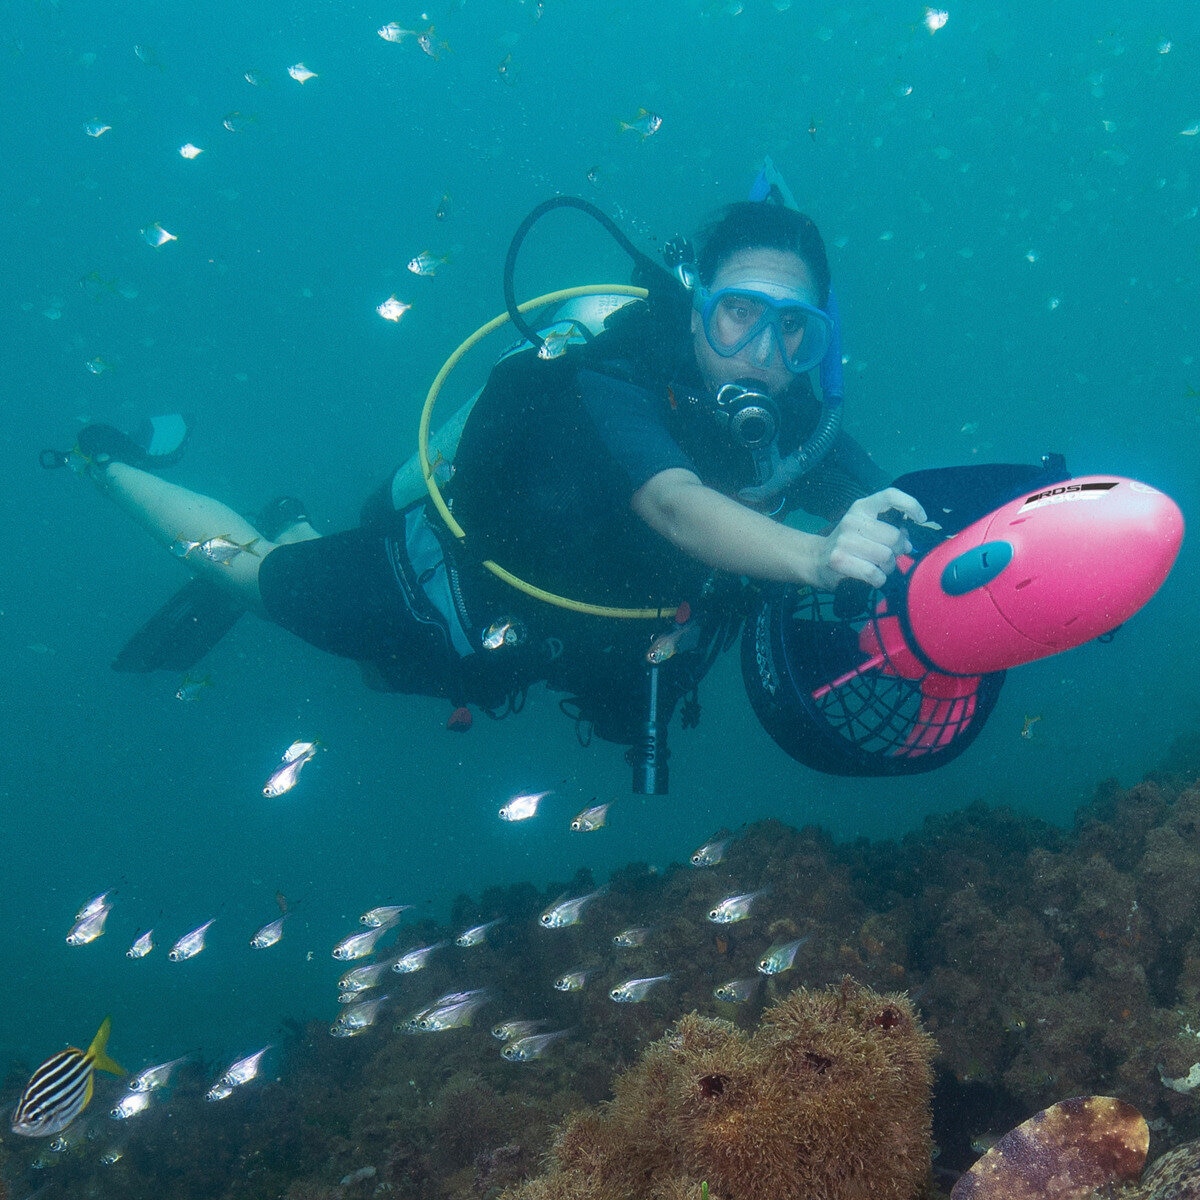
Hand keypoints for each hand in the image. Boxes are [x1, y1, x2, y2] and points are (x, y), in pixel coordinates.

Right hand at [811, 488, 927, 590]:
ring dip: (887, 567)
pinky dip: (878, 579)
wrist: (815, 559)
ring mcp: (844, 540)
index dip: (911, 504)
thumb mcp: (866, 529)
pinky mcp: (839, 560)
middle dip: (897, 551)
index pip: (890, 496)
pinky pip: (874, 573)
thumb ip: (888, 530)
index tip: (921, 519)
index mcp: (861, 507)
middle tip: (890, 557)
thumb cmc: (849, 544)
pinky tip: (873, 578)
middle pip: (893, 536)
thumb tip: (907, 542)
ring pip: (885, 557)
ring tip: (879, 568)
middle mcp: (852, 520)